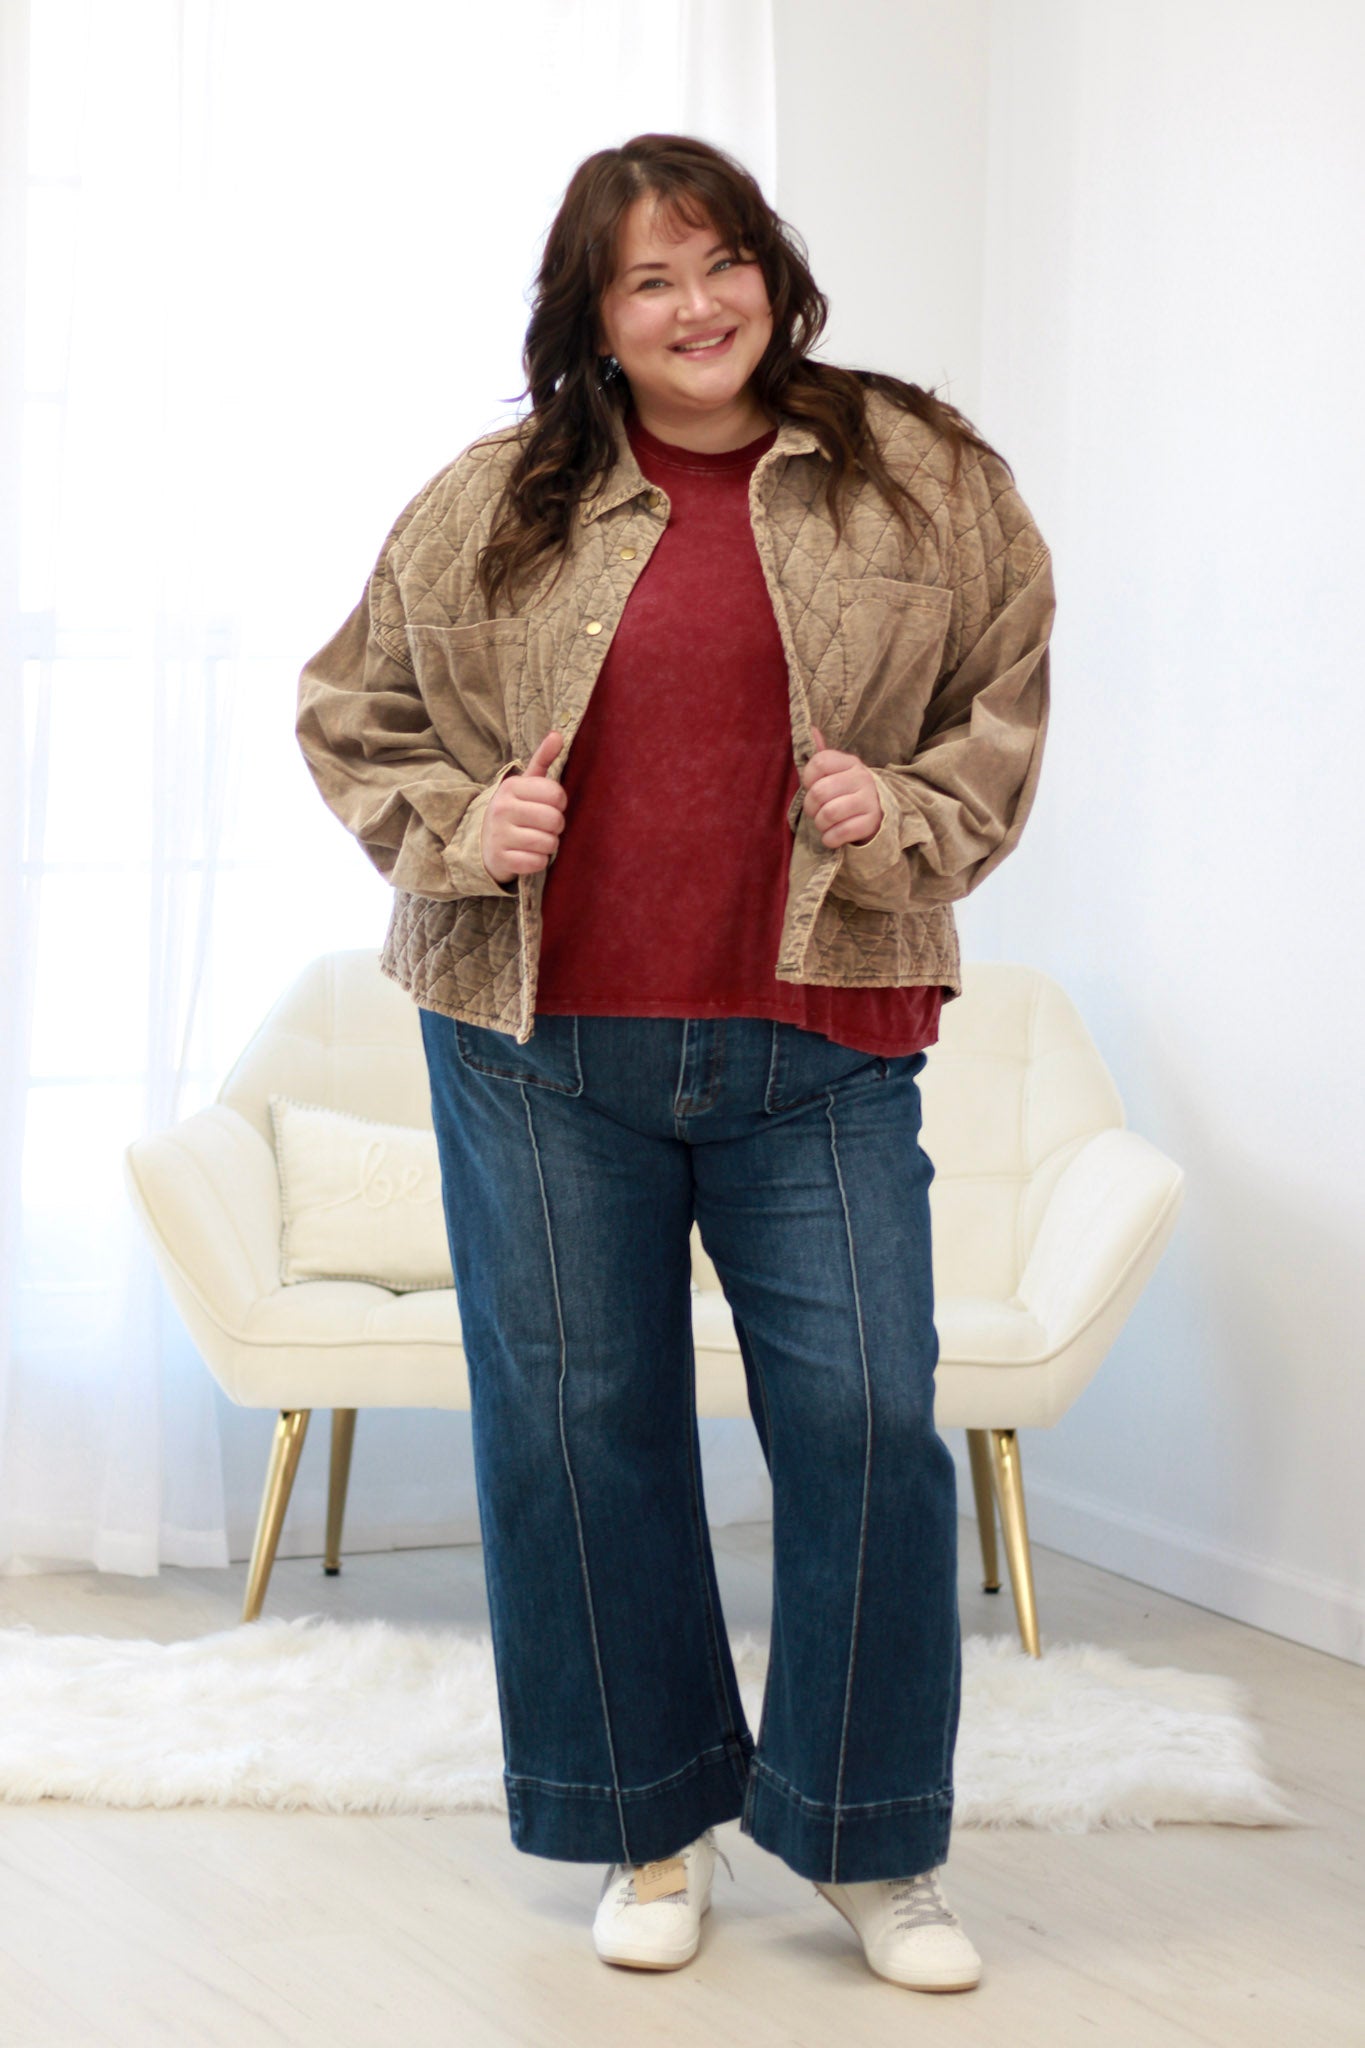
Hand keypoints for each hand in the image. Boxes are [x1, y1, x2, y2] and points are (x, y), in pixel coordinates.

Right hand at [481, 730, 566, 883]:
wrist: (483, 842)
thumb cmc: (513, 810)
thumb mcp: (524, 784)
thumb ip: (543, 760)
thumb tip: (558, 734)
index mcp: (511, 787)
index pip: (556, 794)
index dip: (560, 803)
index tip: (551, 806)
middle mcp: (502, 809)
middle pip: (555, 820)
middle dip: (557, 826)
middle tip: (546, 826)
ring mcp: (500, 835)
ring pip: (548, 843)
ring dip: (549, 845)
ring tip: (537, 839)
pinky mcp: (501, 859)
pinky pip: (537, 862)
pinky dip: (539, 861)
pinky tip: (529, 854)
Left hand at [799, 725, 883, 848]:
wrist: (879, 813)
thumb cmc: (847, 791)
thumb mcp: (837, 771)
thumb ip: (822, 754)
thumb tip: (810, 728)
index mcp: (850, 762)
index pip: (818, 763)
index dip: (807, 778)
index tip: (811, 786)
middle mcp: (862, 778)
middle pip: (819, 792)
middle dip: (810, 807)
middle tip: (816, 811)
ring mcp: (869, 800)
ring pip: (828, 814)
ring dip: (820, 824)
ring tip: (825, 823)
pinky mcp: (872, 822)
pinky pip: (840, 832)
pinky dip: (830, 838)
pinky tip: (833, 835)